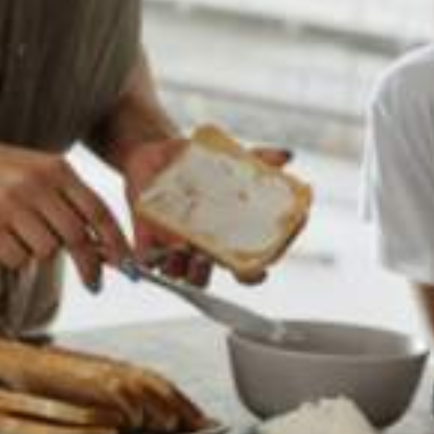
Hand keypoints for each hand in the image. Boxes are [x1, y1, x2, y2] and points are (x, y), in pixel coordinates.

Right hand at [0, 137, 131, 290]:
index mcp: (57, 169)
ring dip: (43, 254)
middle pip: (78, 238)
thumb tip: (102, 241)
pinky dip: (16, 258)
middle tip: (94, 283)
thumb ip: (70, 199)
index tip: (127, 265)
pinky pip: (17, 259)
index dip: (118, 242)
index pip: (99, 211)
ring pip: (47, 251)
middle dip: (91, 267)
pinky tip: (5, 240)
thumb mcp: (41, 170)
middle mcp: (37, 185)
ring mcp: (12, 204)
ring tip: (25, 236)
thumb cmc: (0, 170)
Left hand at [116, 138, 292, 286]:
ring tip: (182, 247)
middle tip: (208, 256)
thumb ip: (259, 160)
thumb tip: (286, 156)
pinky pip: (148, 262)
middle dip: (208, 273)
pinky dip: (152, 258)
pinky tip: (156, 245)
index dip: (255, 273)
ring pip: (180, 275)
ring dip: (181, 267)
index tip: (260, 268)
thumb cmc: (199, 166)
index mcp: (226, 239)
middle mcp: (201, 249)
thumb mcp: (231, 161)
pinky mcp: (147, 242)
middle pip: (208, 278)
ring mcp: (173, 249)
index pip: (246, 268)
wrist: (157, 155)